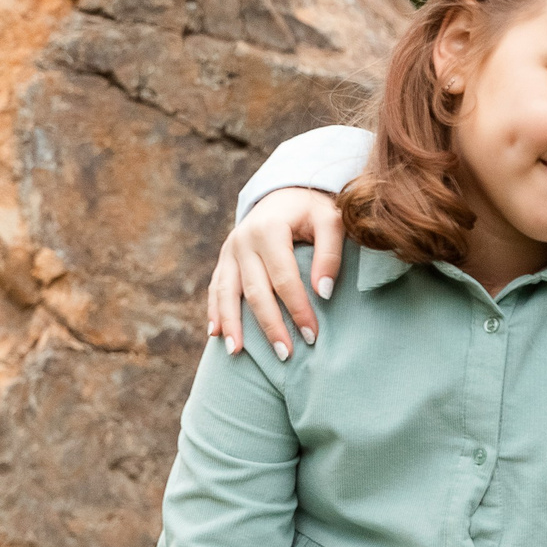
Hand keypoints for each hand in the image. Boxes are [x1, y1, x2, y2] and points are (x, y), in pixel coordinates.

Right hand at [207, 186, 345, 360]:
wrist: (286, 192)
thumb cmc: (314, 211)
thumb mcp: (331, 221)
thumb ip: (330, 253)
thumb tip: (323, 293)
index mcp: (269, 229)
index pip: (284, 278)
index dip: (298, 308)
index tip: (313, 335)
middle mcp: (243, 240)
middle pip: (254, 291)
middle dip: (269, 325)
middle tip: (285, 354)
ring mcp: (229, 250)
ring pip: (226, 292)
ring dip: (232, 324)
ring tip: (238, 352)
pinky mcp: (224, 259)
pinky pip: (215, 288)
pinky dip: (215, 311)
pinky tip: (216, 334)